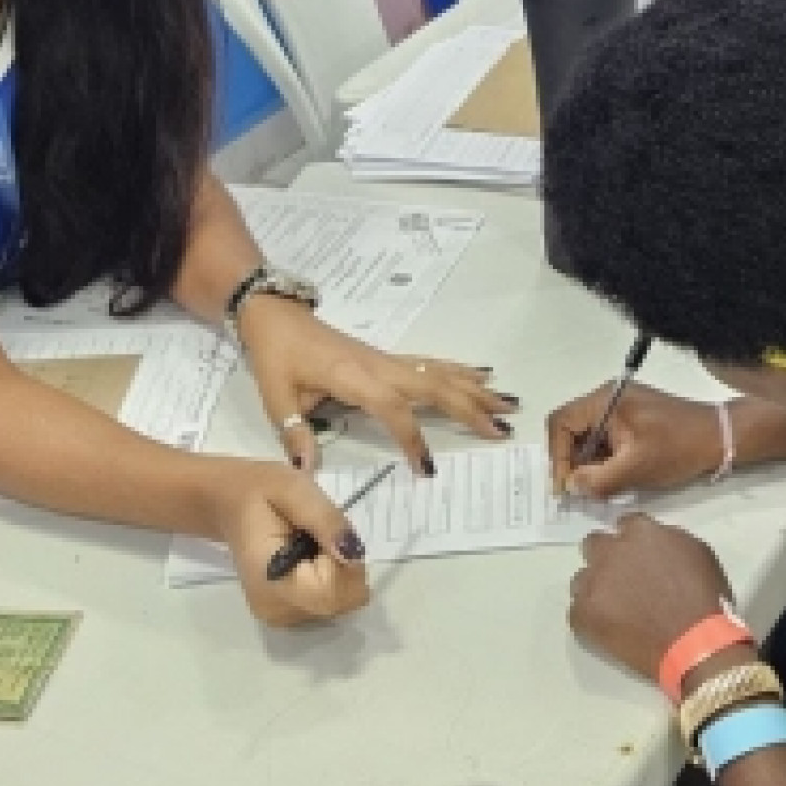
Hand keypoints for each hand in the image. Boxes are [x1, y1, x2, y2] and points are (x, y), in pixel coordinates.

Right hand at [213, 460, 370, 627]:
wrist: (230, 504)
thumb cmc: (261, 493)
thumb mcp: (295, 489)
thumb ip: (326, 521)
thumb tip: (353, 555)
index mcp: (272, 582)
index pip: (334, 594)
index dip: (347, 564)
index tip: (329, 535)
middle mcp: (276, 611)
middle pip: (341, 603)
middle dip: (343, 567)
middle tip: (318, 538)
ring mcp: (280, 618)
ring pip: (339, 604)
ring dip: (336, 573)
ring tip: (310, 546)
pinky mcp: (285, 615)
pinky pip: (327, 603)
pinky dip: (328, 580)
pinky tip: (308, 560)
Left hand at [239, 295, 516, 473]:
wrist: (276, 314)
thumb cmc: (276, 355)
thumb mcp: (276, 397)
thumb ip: (294, 433)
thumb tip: (308, 471)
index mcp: (354, 377)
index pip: (393, 409)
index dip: (412, 438)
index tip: (428, 469)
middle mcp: (380, 366)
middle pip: (434, 387)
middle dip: (471, 408)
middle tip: (503, 429)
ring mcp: (388, 359)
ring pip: (440, 373)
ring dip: (475, 389)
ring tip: (510, 403)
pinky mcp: (388, 357)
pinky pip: (431, 364)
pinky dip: (460, 370)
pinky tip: (483, 373)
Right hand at [548, 381, 725, 497]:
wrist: (719, 438)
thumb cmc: (678, 448)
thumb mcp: (635, 468)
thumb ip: (597, 480)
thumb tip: (570, 486)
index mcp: (605, 399)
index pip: (561, 422)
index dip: (556, 456)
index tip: (563, 486)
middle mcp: (608, 397)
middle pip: (571, 428)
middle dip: (570, 461)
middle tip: (575, 492)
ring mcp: (621, 406)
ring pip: (588, 436)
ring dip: (587, 463)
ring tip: (593, 489)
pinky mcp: (632, 418)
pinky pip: (605, 438)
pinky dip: (603, 459)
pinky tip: (610, 479)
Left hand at [568, 514, 733, 681]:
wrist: (695, 642)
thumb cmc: (704, 598)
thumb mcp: (696, 553)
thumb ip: (668, 540)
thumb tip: (655, 544)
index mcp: (640, 531)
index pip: (625, 524)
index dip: (632, 540)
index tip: (639, 555)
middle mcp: (611, 550)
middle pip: (594, 544)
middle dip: (606, 557)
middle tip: (622, 579)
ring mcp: (594, 582)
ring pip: (582, 577)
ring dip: (596, 587)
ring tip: (616, 609)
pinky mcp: (582, 613)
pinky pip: (577, 609)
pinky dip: (591, 616)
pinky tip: (610, 628)